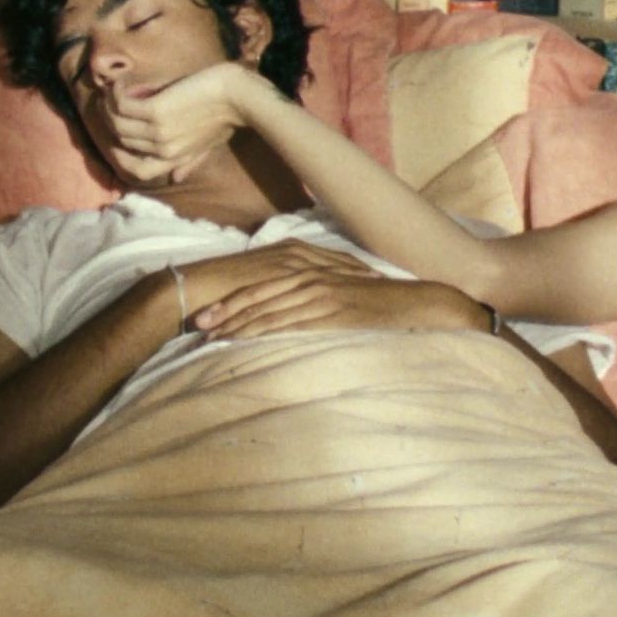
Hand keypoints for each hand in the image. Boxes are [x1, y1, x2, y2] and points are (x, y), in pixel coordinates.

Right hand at [97, 62, 270, 184]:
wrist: (239, 97)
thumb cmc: (228, 117)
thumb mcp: (208, 145)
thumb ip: (190, 161)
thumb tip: (176, 177)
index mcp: (174, 159)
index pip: (137, 171)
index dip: (120, 157)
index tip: (114, 137)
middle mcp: (162, 149)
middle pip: (123, 139)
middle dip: (111, 120)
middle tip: (110, 102)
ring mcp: (158, 131)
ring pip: (117, 122)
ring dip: (108, 105)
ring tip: (112, 92)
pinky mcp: (156, 110)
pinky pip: (122, 105)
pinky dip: (116, 94)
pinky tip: (119, 85)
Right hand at [174, 240, 383, 316]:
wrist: (197, 287)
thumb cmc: (226, 289)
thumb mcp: (263, 282)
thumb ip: (284, 284)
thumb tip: (303, 295)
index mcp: (292, 252)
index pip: (334, 260)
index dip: (358, 269)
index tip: (381, 278)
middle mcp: (294, 253)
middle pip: (341, 262)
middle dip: (367, 273)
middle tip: (394, 283)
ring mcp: (288, 262)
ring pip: (334, 270)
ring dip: (359, 280)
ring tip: (384, 290)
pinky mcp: (279, 274)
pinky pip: (316, 281)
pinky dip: (338, 287)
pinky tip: (356, 297)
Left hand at [193, 275, 488, 340]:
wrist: (418, 304)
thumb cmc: (383, 307)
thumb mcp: (345, 300)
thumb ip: (318, 305)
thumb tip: (294, 320)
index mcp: (312, 273)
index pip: (263, 287)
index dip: (234, 301)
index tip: (208, 315)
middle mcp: (313, 278)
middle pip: (259, 295)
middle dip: (227, 312)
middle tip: (198, 327)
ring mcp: (323, 293)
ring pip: (271, 309)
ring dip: (240, 324)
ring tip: (214, 340)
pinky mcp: (334, 311)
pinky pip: (294, 322)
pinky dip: (268, 331)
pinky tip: (251, 343)